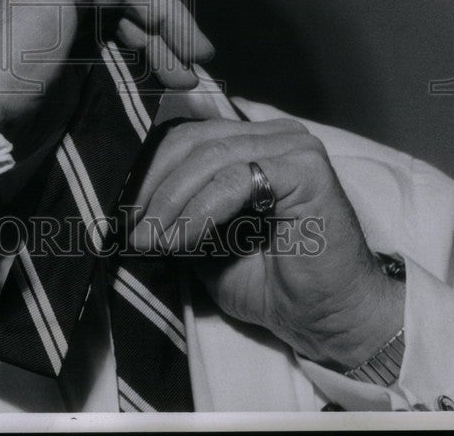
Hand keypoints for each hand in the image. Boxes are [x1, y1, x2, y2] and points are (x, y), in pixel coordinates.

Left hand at [129, 117, 404, 370]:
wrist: (329, 320)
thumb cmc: (272, 283)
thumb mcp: (207, 242)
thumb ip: (179, 212)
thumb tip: (129, 206)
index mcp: (253, 142)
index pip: (187, 136)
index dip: (150, 171)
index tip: (124, 213)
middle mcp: (274, 134)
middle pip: (193, 141)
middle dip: (154, 187)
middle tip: (134, 231)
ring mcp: (292, 146)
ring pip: (209, 157)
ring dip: (171, 203)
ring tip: (152, 240)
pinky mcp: (305, 168)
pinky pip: (234, 180)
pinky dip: (199, 210)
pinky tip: (182, 239)